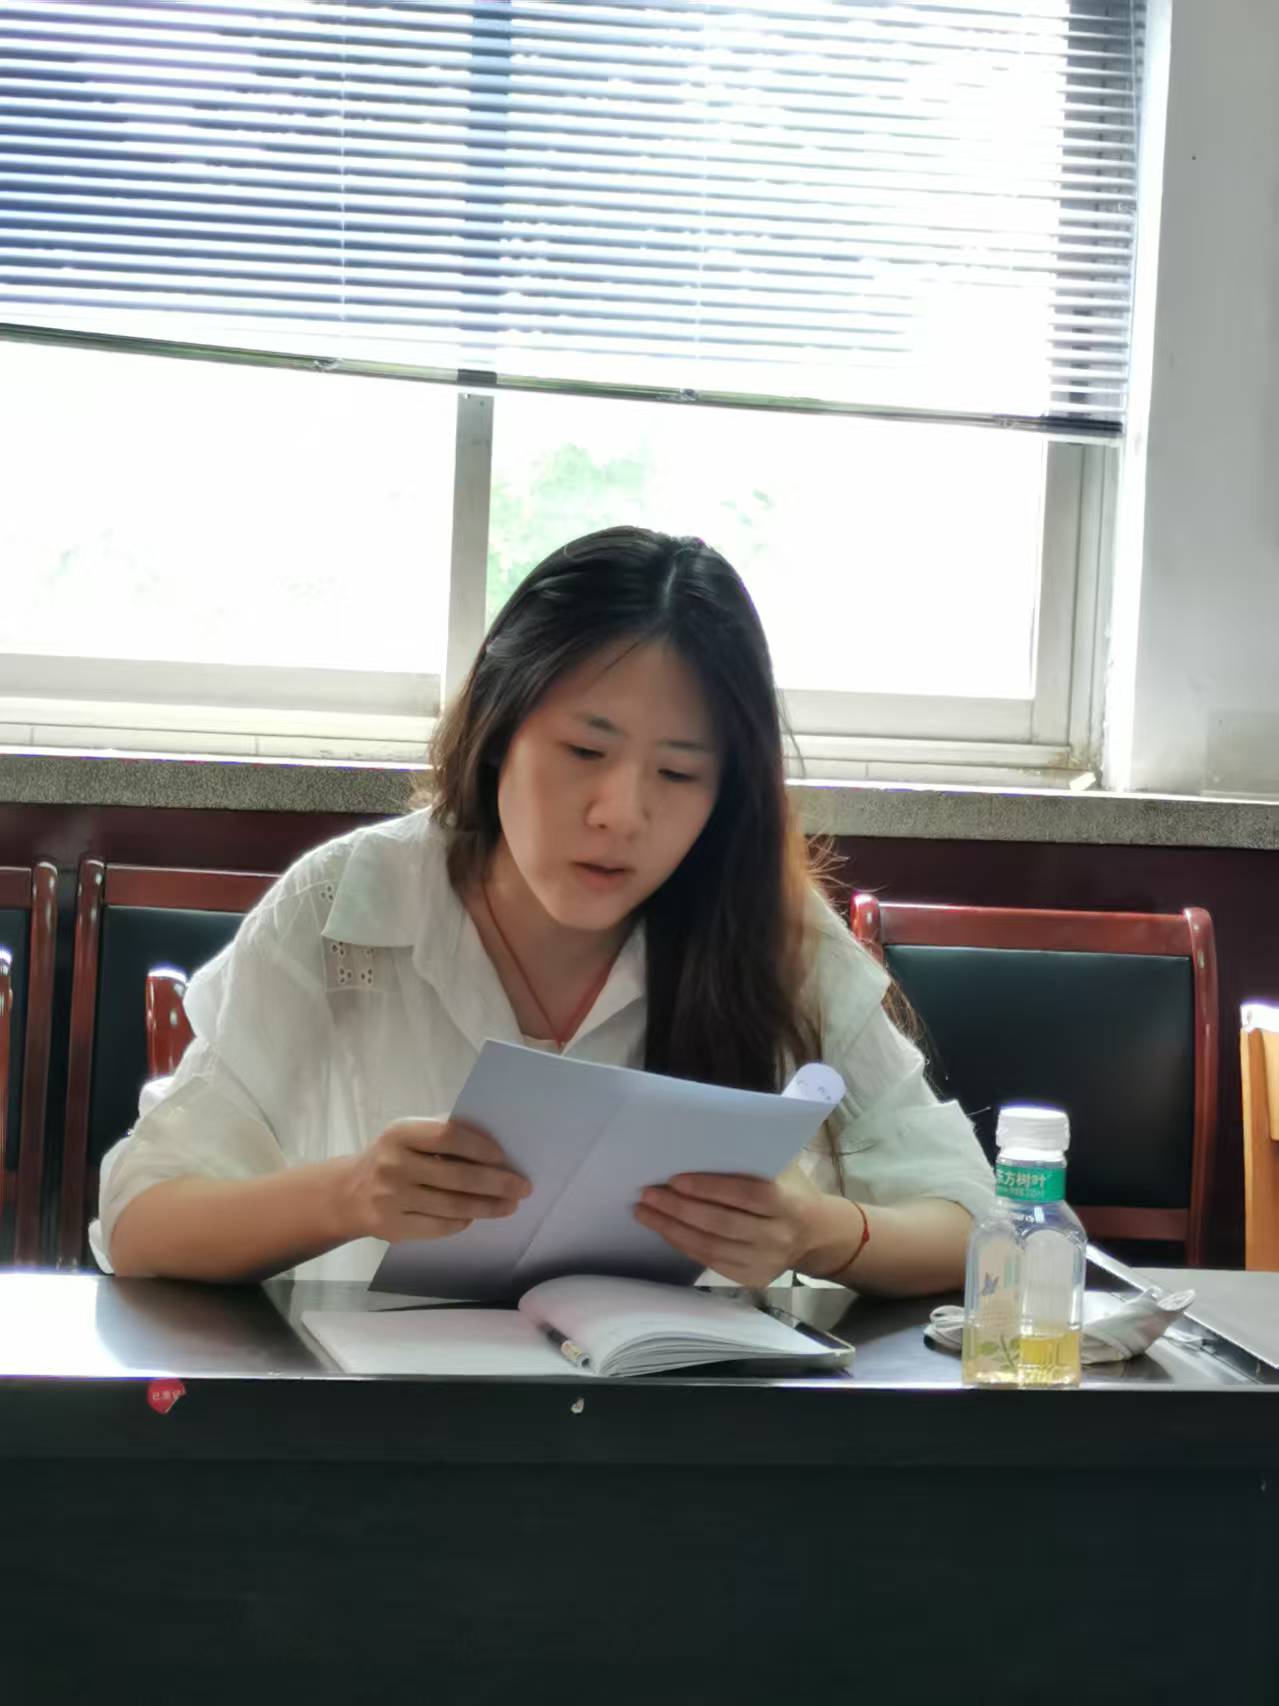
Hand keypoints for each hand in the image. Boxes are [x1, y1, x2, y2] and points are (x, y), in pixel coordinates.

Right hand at [336, 1118, 529, 1244]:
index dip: (480, 1146)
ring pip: (452, 1206)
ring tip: (509, 1205)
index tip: (503, 1156)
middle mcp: (393, 1165)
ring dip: (487, 1207)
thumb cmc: (393, 1157)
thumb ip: (442, 1132)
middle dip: (496, 1183)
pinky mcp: (392, 1227)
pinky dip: (462, 1221)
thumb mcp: (408, 1135)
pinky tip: (475, 1215)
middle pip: (457, 1176)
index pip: (448, 1136)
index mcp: (400, 1133)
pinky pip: (439, 1226)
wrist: (348, 1193)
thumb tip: (493, 1139)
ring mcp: (392, 1199)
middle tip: (523, 1187)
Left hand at [633, 1172, 819, 1287]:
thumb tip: (700, 1141)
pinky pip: (710, 1262)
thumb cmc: (790, 1190)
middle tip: (647, 1194)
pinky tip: (664, 1230)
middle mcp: (777, 1236)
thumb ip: (752, 1158)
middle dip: (679, 1209)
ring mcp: (764, 1262)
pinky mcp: (752, 1278)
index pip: (745, 1195)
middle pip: (721, 1224)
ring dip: (672, 1229)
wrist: (815, 1235)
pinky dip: (683, 1245)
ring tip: (644, 1212)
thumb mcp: (783, 1168)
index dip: (709, 1188)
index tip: (675, 1179)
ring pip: (710, 1247)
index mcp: (788, 1203)